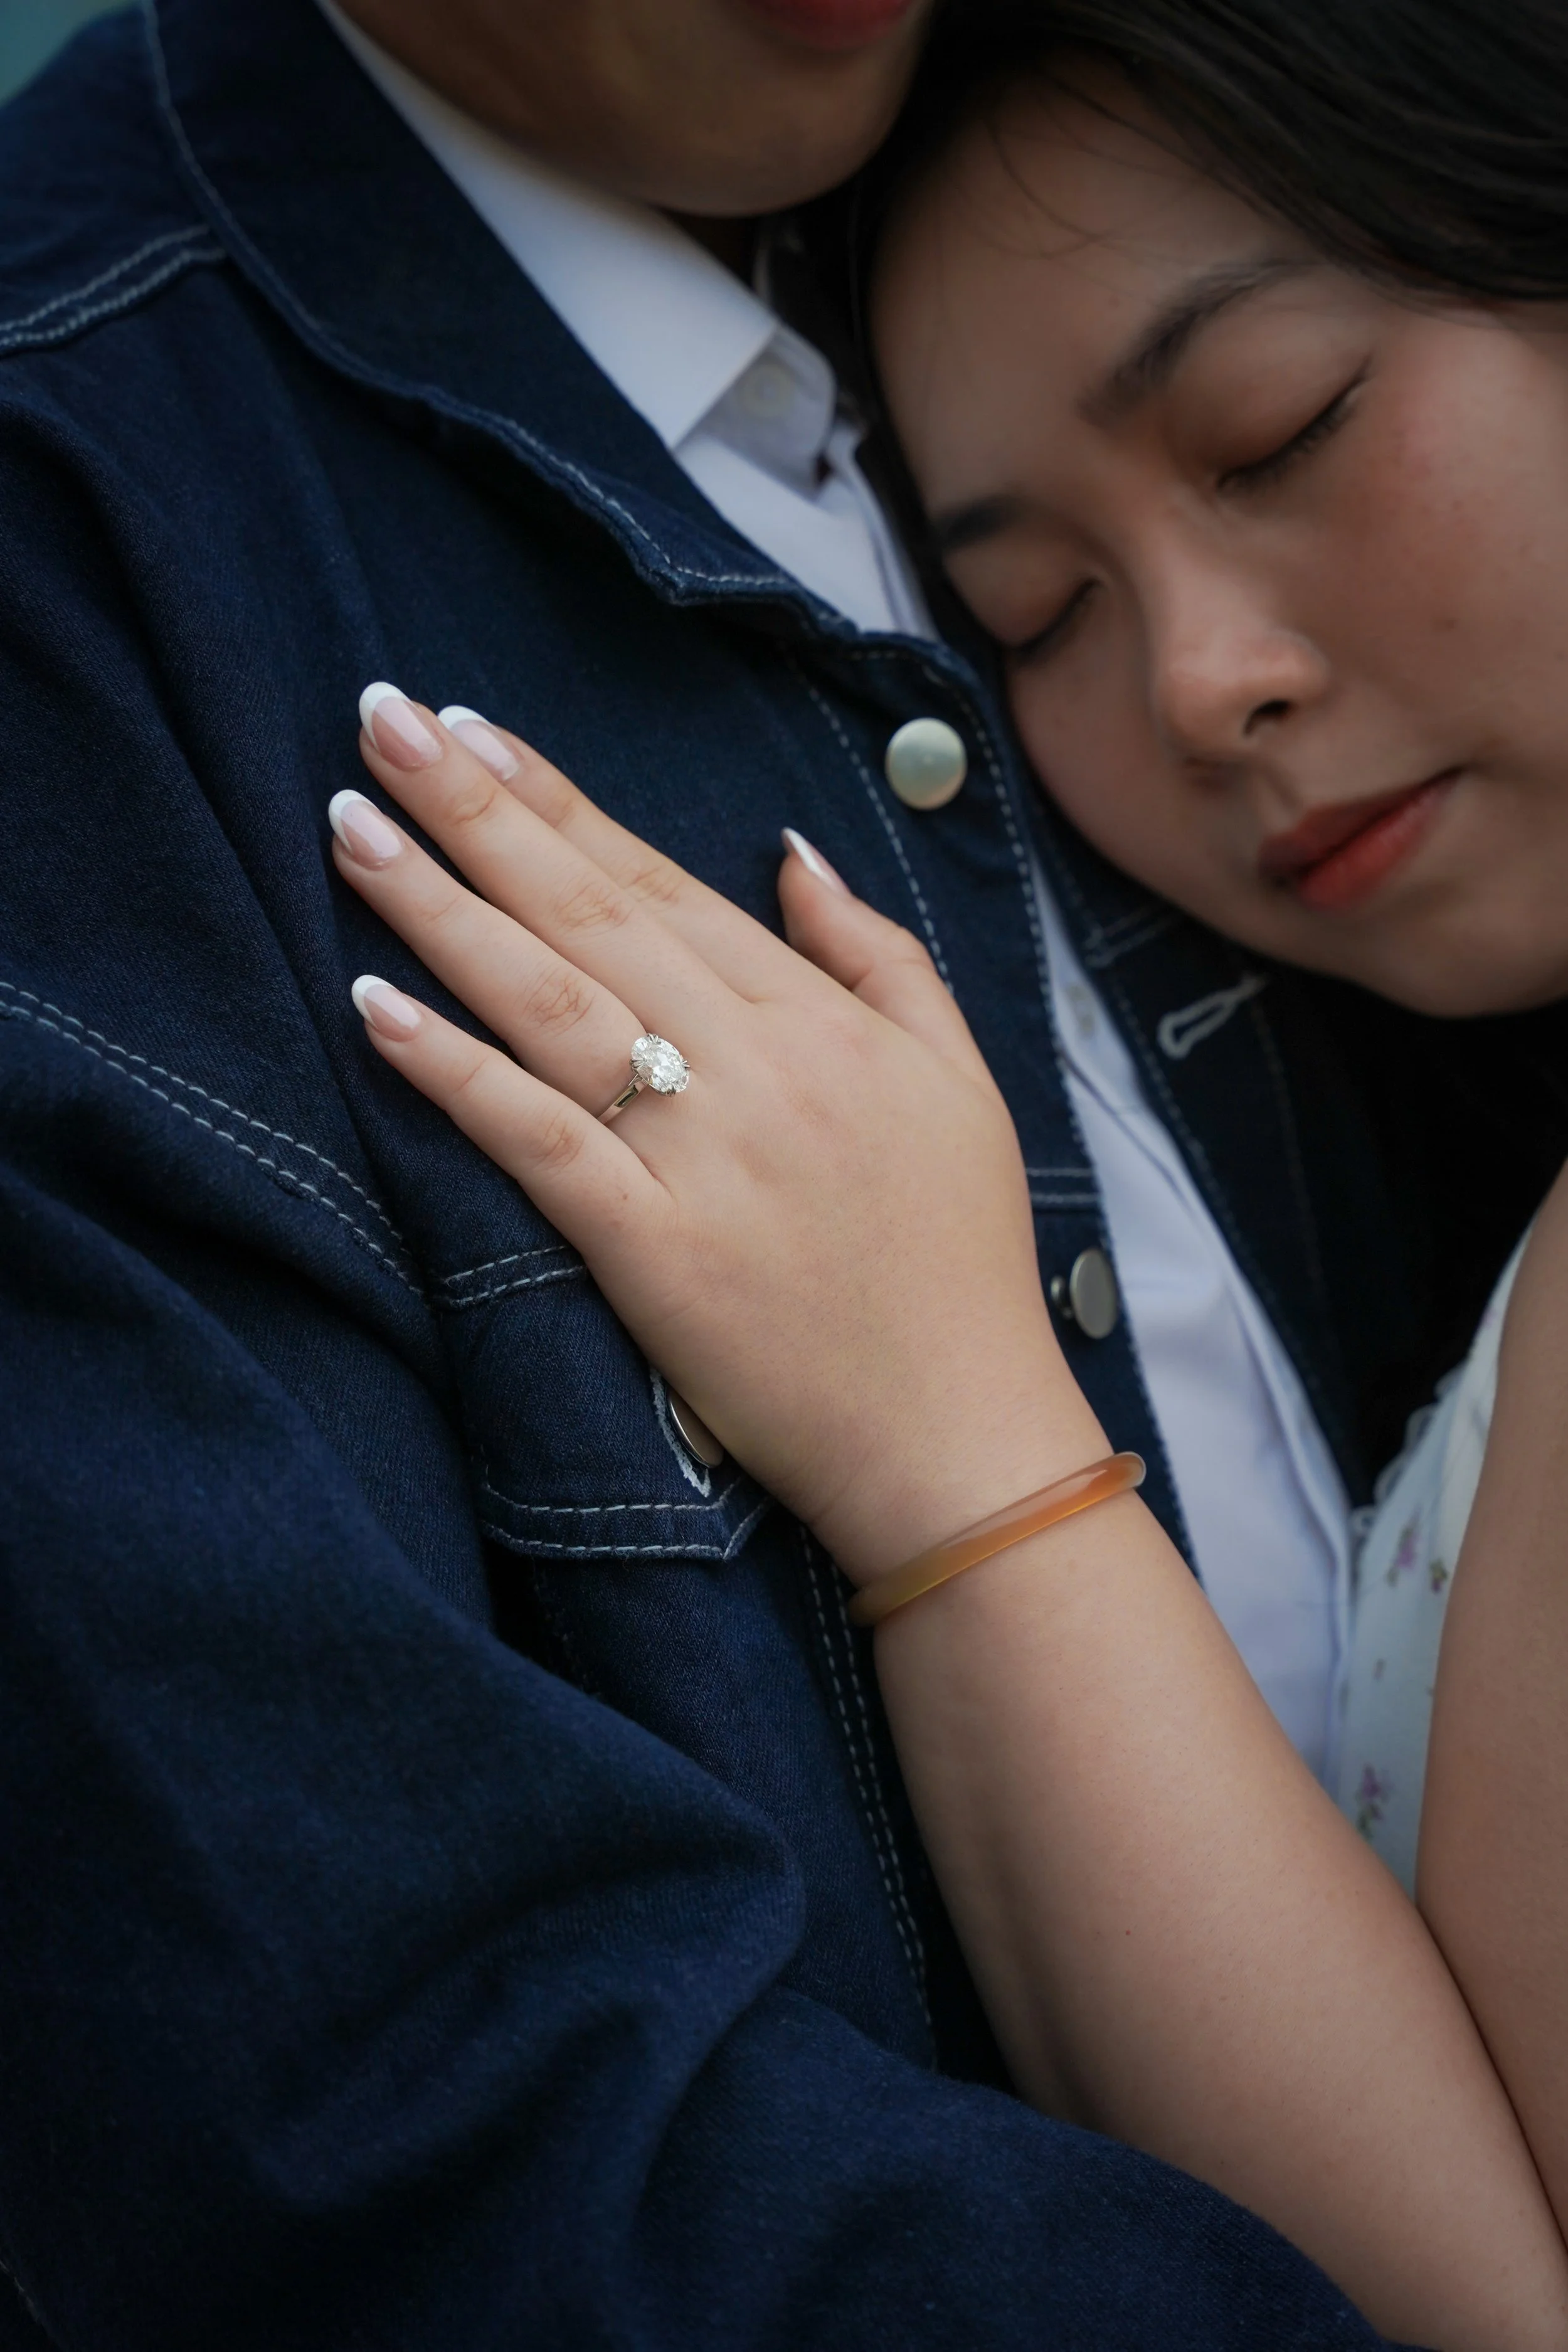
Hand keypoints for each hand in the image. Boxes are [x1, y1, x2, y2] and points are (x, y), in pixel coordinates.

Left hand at [330, 689, 1101, 1581]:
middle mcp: (754, 1068)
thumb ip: (878, 953)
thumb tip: (789, 851)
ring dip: (442, 911)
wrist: (962, 1437)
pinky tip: (377, 1007)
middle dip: (478, 813)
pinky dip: (457, 1073)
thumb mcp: (958, 1078)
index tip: (473, 732)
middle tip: (382, 721)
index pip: (662, 884)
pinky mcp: (653, 1253)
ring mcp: (700, 1158)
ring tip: (354, 827)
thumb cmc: (960, 1261)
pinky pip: (539, 1143)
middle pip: (591, 916)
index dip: (559, 804)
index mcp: (819, 1021)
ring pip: (551, 1005)